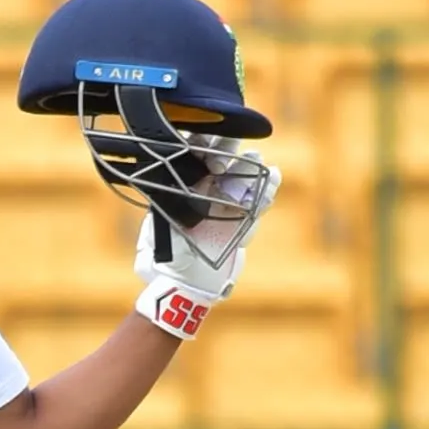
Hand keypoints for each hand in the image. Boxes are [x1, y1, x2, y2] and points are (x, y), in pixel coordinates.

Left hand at [134, 134, 281, 339]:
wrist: (187, 284)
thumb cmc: (167, 257)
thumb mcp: (159, 232)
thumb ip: (162, 212)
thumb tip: (155, 187)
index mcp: (183, 189)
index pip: (191, 158)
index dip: (196, 147)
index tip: (197, 144)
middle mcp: (207, 192)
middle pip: (219, 161)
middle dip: (224, 151)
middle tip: (224, 152)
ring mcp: (228, 203)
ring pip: (242, 177)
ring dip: (249, 167)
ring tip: (254, 158)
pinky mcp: (244, 219)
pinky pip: (259, 200)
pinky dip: (267, 189)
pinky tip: (272, 176)